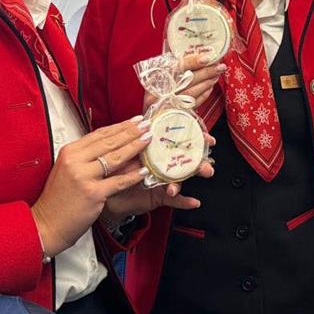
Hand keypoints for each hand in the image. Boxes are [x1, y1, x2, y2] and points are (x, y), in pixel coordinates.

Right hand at [31, 117, 150, 256]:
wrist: (47, 224)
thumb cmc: (59, 198)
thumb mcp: (67, 169)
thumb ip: (86, 156)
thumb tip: (112, 143)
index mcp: (69, 151)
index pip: (99, 134)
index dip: (119, 126)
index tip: (135, 120)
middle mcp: (75, 161)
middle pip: (109, 142)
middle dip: (131, 132)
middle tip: (147, 125)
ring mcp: (83, 177)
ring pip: (115, 158)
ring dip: (135, 147)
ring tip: (148, 140)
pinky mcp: (93, 193)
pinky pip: (118, 182)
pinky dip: (133, 176)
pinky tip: (145, 171)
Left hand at [102, 138, 216, 220]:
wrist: (104, 190)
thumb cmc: (114, 167)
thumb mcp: (125, 146)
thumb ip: (137, 131)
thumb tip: (145, 112)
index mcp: (157, 150)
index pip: (180, 142)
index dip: (196, 139)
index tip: (209, 138)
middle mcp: (163, 164)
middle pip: (186, 160)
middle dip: (201, 160)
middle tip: (209, 160)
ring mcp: (163, 180)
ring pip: (183, 177)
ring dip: (194, 176)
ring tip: (203, 174)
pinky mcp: (159, 196)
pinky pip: (174, 200)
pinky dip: (184, 201)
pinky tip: (194, 202)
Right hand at [144, 53, 225, 111]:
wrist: (151, 117)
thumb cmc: (155, 92)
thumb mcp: (157, 76)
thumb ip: (174, 65)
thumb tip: (195, 53)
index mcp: (157, 78)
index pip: (177, 67)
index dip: (192, 62)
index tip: (206, 58)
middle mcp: (163, 92)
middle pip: (189, 81)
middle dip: (206, 73)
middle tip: (220, 66)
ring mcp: (169, 104)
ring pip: (193, 93)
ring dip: (207, 83)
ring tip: (217, 74)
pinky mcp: (176, 114)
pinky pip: (194, 104)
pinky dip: (204, 95)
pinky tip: (210, 87)